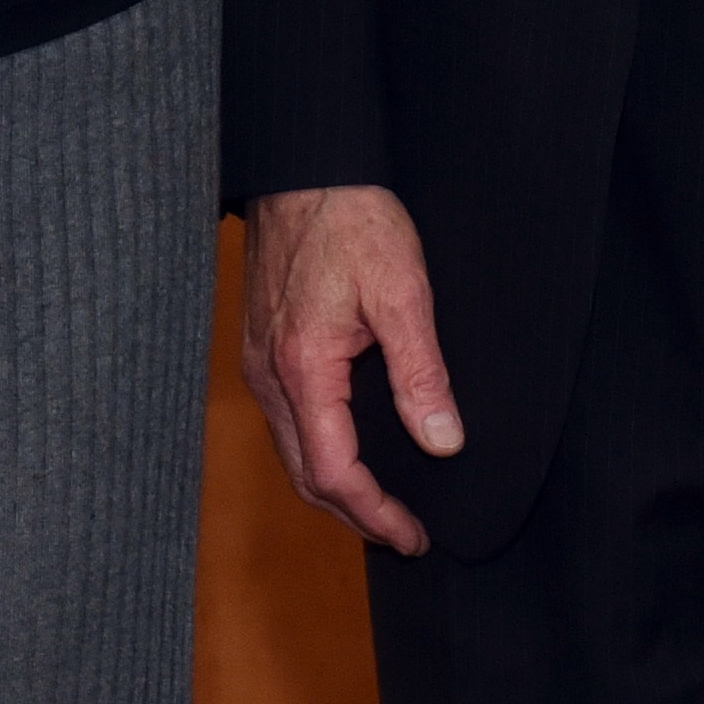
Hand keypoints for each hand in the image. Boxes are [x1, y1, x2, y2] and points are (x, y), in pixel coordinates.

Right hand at [240, 184, 462, 556]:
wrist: (305, 168)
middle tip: (405, 535)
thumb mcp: (404, 293)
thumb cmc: (352, 220)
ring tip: (383, 505)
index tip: (414, 536)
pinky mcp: (263, 346)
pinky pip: (286, 422)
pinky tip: (352, 450)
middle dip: (355, 514)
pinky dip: (319, 453)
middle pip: (305, 475)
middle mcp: (270, 374)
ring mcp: (260, 361)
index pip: (333, 472)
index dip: (375, 514)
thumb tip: (443, 443)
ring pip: (292, 452)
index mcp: (304, 368)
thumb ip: (421, 373)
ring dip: (335, 487)